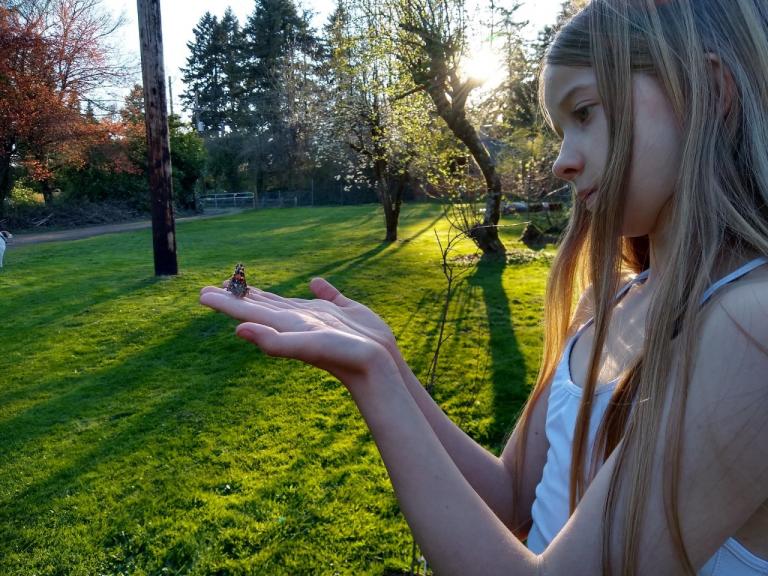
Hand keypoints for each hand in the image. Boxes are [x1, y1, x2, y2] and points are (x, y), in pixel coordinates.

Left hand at [199, 278, 394, 381]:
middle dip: (237, 296)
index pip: (247, 310)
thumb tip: (238, 330)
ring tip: (247, 285)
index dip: (225, 302)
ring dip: (265, 293)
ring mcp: (319, 317)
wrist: (379, 368)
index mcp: (284, 325)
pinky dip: (318, 287)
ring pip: (285, 301)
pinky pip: (326, 295)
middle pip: (260, 304)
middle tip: (212, 287)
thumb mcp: (306, 347)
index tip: (202, 294)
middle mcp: (298, 320)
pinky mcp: (342, 312)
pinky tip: (314, 282)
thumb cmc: (343, 357)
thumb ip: (274, 341)